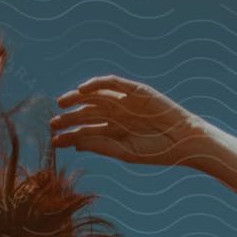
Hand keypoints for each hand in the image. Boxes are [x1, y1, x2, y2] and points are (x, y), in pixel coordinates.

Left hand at [50, 74, 205, 167]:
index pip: (87, 131)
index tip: (54, 141)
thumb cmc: (157, 151)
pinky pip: (113, 83)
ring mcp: (125, 101)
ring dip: (77, 99)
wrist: (183, 141)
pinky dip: (97, 84)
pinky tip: (82, 89)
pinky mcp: (135, 90)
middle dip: (69, 118)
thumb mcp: (125, 152)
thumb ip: (101, 146)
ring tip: (61, 104)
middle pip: (87, 113)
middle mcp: (117, 115)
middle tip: (53, 123)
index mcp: (114, 132)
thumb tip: (75, 145)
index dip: (70, 135)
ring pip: (96, 97)